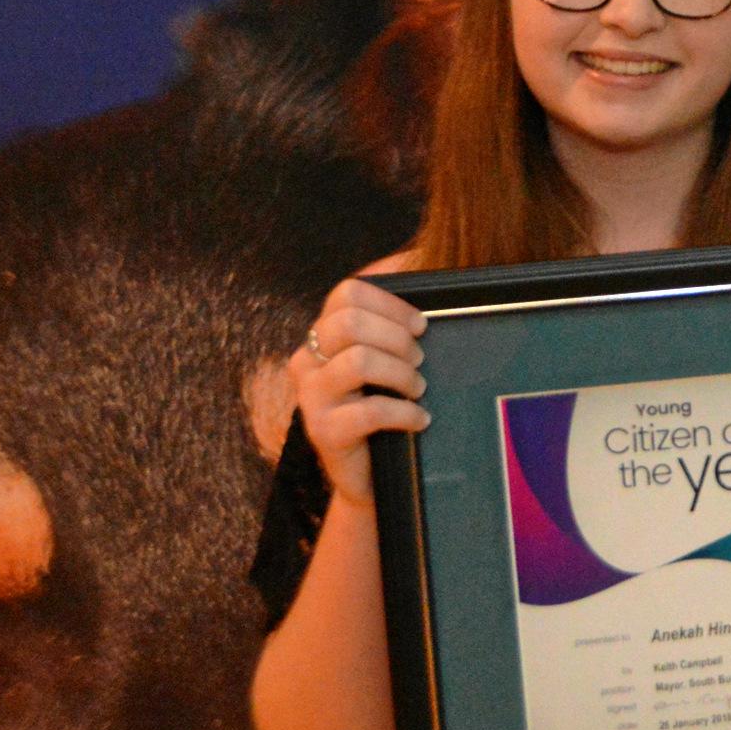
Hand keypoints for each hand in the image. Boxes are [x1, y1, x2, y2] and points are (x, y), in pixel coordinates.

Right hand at [290, 276, 428, 505]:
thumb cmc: (388, 406)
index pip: (348, 291)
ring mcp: (311, 397)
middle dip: (397, 337)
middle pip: (351, 320)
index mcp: (324, 335)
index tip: (422, 325)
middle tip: (420, 360)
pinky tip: (420, 420)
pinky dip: (405, 412)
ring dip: (402, 373)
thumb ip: (399, 312)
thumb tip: (419, 253)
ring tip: (419, 389)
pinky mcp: (324, 432)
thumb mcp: (392, 357)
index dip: (391, 302)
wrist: (373, 476)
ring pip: (359, 361)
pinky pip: (369, 410)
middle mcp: (308, 360)